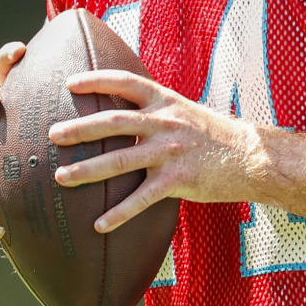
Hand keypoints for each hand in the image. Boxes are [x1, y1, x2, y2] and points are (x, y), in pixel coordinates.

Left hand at [48, 70, 263, 232]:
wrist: (253, 157)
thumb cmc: (216, 136)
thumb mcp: (186, 112)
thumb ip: (156, 111)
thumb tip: (123, 113)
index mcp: (166, 102)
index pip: (126, 83)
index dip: (97, 80)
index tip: (69, 83)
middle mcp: (166, 123)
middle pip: (115, 122)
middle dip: (80, 128)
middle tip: (52, 134)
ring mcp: (172, 151)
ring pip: (121, 160)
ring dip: (87, 170)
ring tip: (61, 177)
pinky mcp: (179, 180)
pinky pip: (142, 198)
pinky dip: (118, 213)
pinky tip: (99, 225)